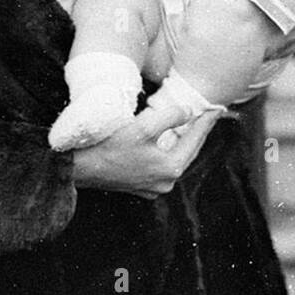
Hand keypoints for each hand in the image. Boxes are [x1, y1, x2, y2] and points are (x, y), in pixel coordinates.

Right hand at [70, 107, 220, 197]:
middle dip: (197, 131)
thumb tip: (188, 112)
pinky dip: (167, 150)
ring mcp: (153, 187)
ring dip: (182, 140)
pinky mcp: (140, 186)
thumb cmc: (108, 146)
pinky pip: (162, 164)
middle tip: (208, 113)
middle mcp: (165, 182)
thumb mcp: (142, 126)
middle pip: (188, 150)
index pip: (195, 138)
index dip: (206, 120)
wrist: (77, 168)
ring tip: (190, 123)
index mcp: (170, 168)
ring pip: (175, 158)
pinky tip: (167, 139)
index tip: (217, 107)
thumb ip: (170, 117)